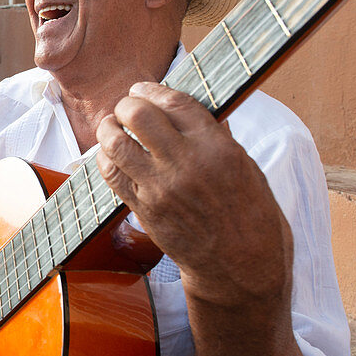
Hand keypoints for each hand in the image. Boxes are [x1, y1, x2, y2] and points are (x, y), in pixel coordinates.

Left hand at [95, 82, 292, 303]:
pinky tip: (110, 154)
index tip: (143, 89)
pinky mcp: (144, 209)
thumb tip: (192, 106)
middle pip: (137, 115)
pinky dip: (105, 158)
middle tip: (126, 107)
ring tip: (111, 126)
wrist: (240, 265)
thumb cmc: (250, 213)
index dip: (151, 89)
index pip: (173, 101)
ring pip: (116, 142)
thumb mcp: (245, 165)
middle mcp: (185, 163)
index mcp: (216, 146)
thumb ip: (216, 134)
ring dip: (108, 128)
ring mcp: (160, 187)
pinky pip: (111, 174)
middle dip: (126, 104)